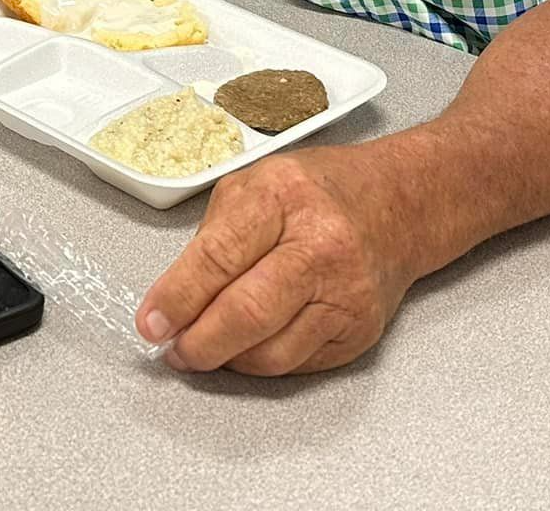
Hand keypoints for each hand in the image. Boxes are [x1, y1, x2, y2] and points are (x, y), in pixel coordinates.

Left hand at [136, 145, 418, 375]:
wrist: (399, 205)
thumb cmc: (319, 191)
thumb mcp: (254, 184)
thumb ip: (213, 238)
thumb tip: (172, 301)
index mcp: (282, 197)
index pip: (218, 258)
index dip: (177, 298)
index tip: (151, 323)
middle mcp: (320, 246)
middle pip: (247, 314)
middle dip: (198, 343)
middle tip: (173, 349)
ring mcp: (345, 293)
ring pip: (271, 353)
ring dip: (227, 360)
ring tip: (205, 348)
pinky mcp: (360, 330)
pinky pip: (298, 365)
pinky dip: (262, 362)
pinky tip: (247, 346)